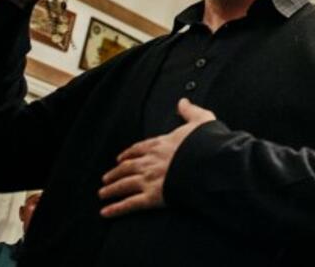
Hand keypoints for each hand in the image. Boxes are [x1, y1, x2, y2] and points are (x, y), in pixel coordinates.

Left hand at [99, 98, 215, 217]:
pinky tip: (106, 212)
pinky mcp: (153, 196)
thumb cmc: (209, 144)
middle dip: (115, 173)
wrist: (212, 164)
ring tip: (103, 193)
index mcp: (162, 144)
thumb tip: (183, 101)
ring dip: (112, 189)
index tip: (121, 158)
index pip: (139, 148)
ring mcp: (150, 179)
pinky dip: (117, 209)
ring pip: (124, 184)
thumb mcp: (201, 121)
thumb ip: (190, 111)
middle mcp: (151, 161)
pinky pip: (130, 204)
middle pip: (127, 167)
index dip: (129, 153)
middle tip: (106, 178)